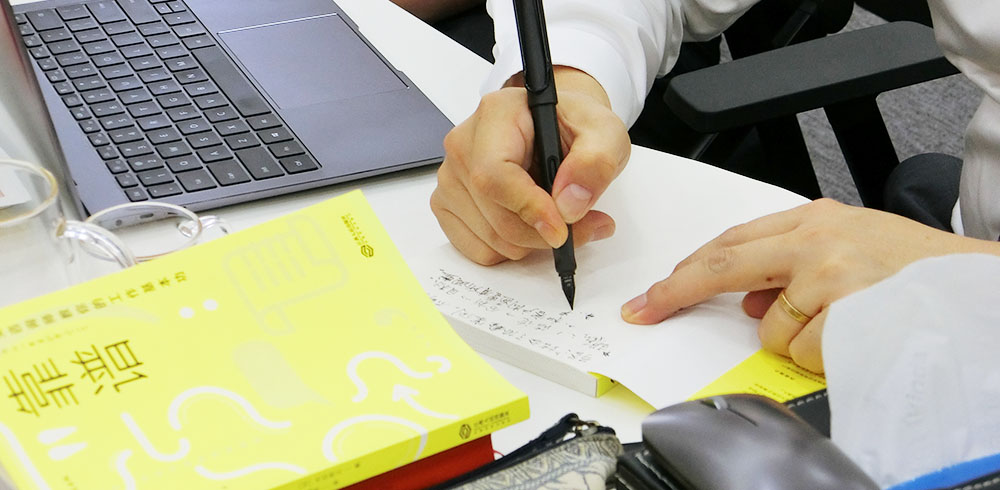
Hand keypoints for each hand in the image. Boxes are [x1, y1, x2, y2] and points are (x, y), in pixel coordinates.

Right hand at [431, 67, 629, 264]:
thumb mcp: (605, 132)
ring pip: (491, 238)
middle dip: (544, 234)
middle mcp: (463, 145)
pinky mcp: (449, 206)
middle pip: (495, 214)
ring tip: (563, 219)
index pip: (495, 174)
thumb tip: (570, 203)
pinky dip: (514, 249)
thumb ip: (596, 162)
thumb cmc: (574, 126)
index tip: (562, 230)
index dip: (528, 208)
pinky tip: (531, 224)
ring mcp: (451, 177)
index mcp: (495, 115)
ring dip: (534, 243)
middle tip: (587, 226)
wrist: (558, 129)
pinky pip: (480, 250)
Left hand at [620, 198, 999, 371]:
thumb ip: (792, 261)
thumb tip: (746, 299)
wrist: (973, 285)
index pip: (731, 240)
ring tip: (841, 323)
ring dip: (790, 338)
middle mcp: (816, 241)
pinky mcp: (843, 313)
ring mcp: (829, 276)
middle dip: (677, 292)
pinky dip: (818, 356)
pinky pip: (800, 351)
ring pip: (768, 325)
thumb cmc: (913, 268)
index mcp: (814, 218)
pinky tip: (852, 337)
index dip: (687, 268)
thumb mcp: (850, 244)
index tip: (656, 291)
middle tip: (646, 310)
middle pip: (723, 265)